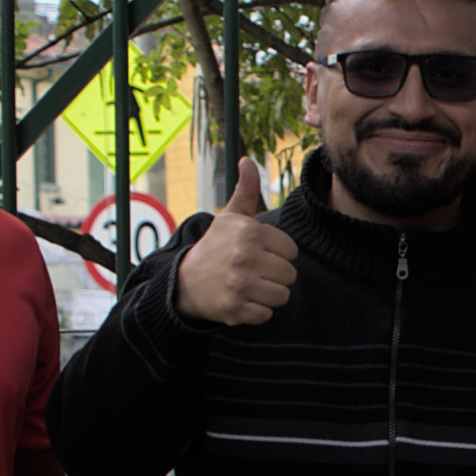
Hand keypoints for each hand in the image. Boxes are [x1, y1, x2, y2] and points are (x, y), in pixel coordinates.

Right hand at [171, 156, 297, 326]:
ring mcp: (240, 284)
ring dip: (268, 294)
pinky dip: (256, 311)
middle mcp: (245, 257)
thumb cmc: (215, 247)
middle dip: (274, 275)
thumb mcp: (230, 217)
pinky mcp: (235, 309)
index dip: (277, 254)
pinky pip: (266, 315)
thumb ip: (246, 191)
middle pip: (290, 275)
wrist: (184, 282)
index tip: (257, 253)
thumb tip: (247, 160)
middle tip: (252, 271)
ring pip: (282, 296)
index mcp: (250, 233)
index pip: (291, 251)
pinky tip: (241, 300)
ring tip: (248, 285)